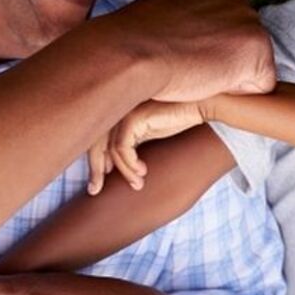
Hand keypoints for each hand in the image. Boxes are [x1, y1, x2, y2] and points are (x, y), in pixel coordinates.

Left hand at [87, 100, 205, 193]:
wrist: (200, 104)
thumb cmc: (178, 118)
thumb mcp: (149, 134)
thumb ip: (132, 144)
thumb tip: (113, 167)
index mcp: (117, 112)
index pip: (94, 140)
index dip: (93, 163)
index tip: (96, 186)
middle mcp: (117, 110)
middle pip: (94, 144)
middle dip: (94, 170)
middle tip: (95, 190)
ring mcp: (124, 112)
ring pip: (111, 150)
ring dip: (124, 171)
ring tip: (138, 184)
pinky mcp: (134, 118)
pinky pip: (122, 148)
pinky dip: (130, 164)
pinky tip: (143, 172)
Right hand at [109, 0, 274, 101]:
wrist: (130, 52)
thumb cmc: (131, 42)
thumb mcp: (154, 17)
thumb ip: (176, 21)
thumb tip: (172, 36)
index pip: (222, 29)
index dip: (205, 52)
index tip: (182, 57)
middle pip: (242, 46)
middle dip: (223, 62)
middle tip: (187, 68)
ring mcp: (248, 21)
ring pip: (252, 65)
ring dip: (229, 77)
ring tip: (194, 75)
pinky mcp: (257, 48)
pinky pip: (261, 85)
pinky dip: (240, 94)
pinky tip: (209, 84)